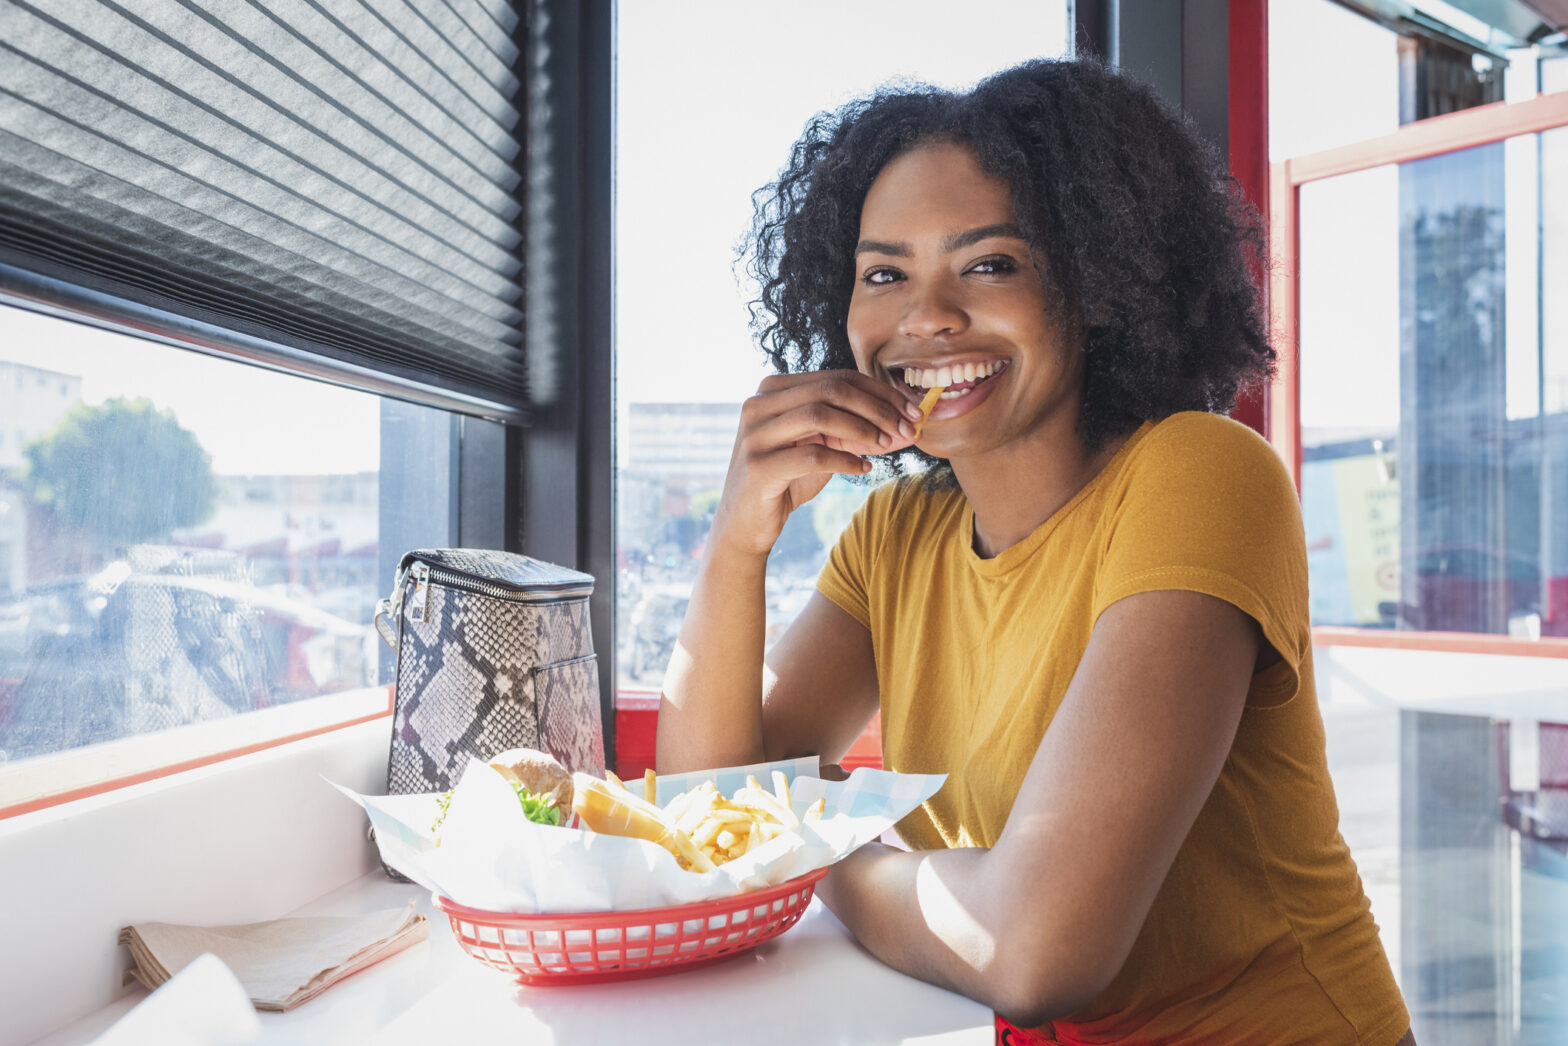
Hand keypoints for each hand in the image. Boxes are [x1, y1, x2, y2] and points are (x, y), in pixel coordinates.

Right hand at [710, 371, 922, 556]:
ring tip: (886, 446)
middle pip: (830, 390)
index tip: (912, 411)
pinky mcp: (758, 465)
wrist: (746, 524)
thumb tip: (904, 424)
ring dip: (862, 429)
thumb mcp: (821, 447)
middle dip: (877, 407)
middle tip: (907, 427)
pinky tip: (863, 468)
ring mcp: (754, 434)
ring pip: (818, 414)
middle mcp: (758, 404)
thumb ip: (853, 430)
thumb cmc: (787, 481)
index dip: (880, 392)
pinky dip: (845, 460)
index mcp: (773, 389)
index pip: (837, 378)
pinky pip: (812, 455)